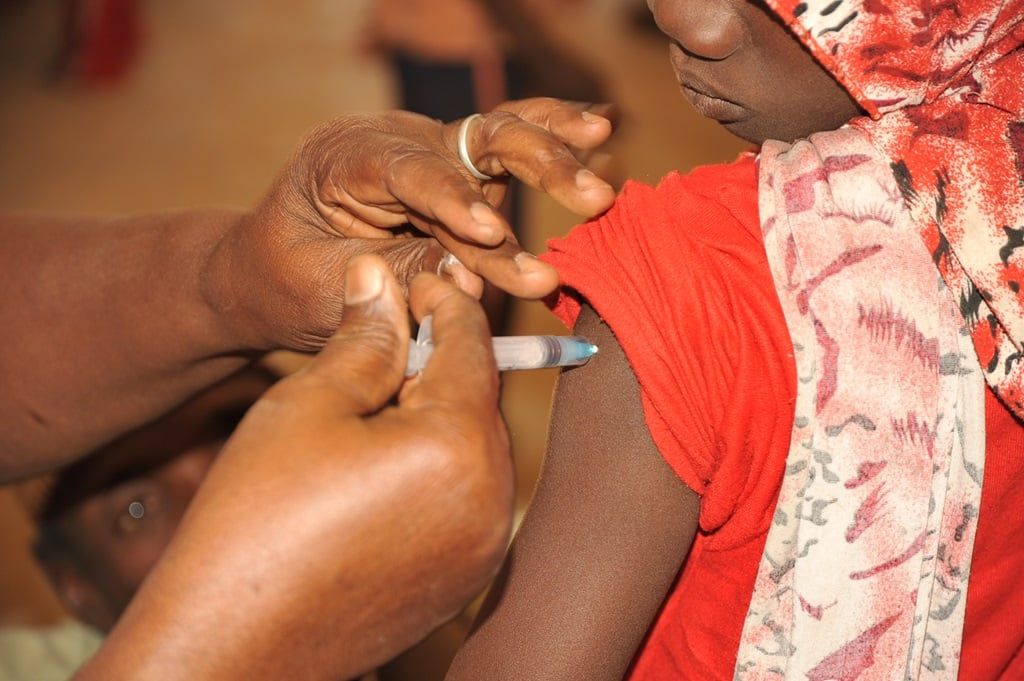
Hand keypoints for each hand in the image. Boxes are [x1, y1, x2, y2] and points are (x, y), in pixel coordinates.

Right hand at [78, 256, 511, 680]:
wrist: (232, 643)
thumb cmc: (257, 519)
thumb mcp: (308, 404)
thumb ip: (364, 338)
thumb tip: (383, 279)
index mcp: (459, 447)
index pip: (471, 345)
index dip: (445, 302)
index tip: (417, 279)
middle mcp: (492, 499)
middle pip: (478, 397)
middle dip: (440, 358)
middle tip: (390, 334)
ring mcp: (483, 547)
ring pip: (473, 447)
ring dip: (437, 412)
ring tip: (377, 401)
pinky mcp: (464, 578)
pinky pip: (465, 496)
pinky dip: (436, 465)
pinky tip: (382, 460)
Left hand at [206, 98, 615, 351]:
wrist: (268, 270)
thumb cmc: (286, 280)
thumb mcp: (326, 291)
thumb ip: (399, 280)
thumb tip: (471, 283)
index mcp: (342, 158)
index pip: (406, 172)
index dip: (451, 202)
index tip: (490, 234)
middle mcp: (394, 142)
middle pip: (469, 138)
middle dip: (533, 164)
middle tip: (589, 196)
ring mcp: (430, 152)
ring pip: (500, 134)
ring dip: (554, 149)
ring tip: (606, 141)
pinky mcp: (458, 173)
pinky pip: (505, 148)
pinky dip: (550, 135)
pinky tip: (597, 124)